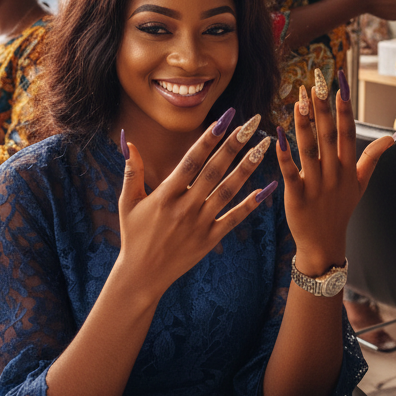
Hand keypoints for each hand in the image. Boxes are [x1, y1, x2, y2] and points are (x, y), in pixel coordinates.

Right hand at [114, 114, 274, 299]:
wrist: (141, 276)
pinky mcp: (209, 240)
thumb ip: (131, 170)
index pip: (191, 160)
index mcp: (165, 195)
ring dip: (247, 168)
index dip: (209, 139)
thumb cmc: (133, 234)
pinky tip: (267, 188)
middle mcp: (185, 207)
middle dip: (234, 145)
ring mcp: (199, 224)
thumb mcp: (127, 201)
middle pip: (214, 171)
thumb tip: (128, 140)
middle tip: (252, 123)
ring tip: (263, 146)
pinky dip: (251, 204)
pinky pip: (234, 219)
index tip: (225, 119)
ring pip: (228, 191)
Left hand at [278, 70, 395, 273]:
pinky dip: (284, 155)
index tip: (340, 84)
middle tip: (317, 82)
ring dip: (304, 124)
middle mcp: (333, 173)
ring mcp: (316, 185)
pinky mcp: (297, 197)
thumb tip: (392, 137)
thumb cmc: (341, 210)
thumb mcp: (361, 183)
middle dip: (323, 108)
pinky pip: (290, 172)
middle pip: (329, 135)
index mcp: (348, 167)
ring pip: (309, 149)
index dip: (344, 107)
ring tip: (298, 100)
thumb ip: (373, 157)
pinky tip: (277, 136)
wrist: (324, 243)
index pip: (347, 131)